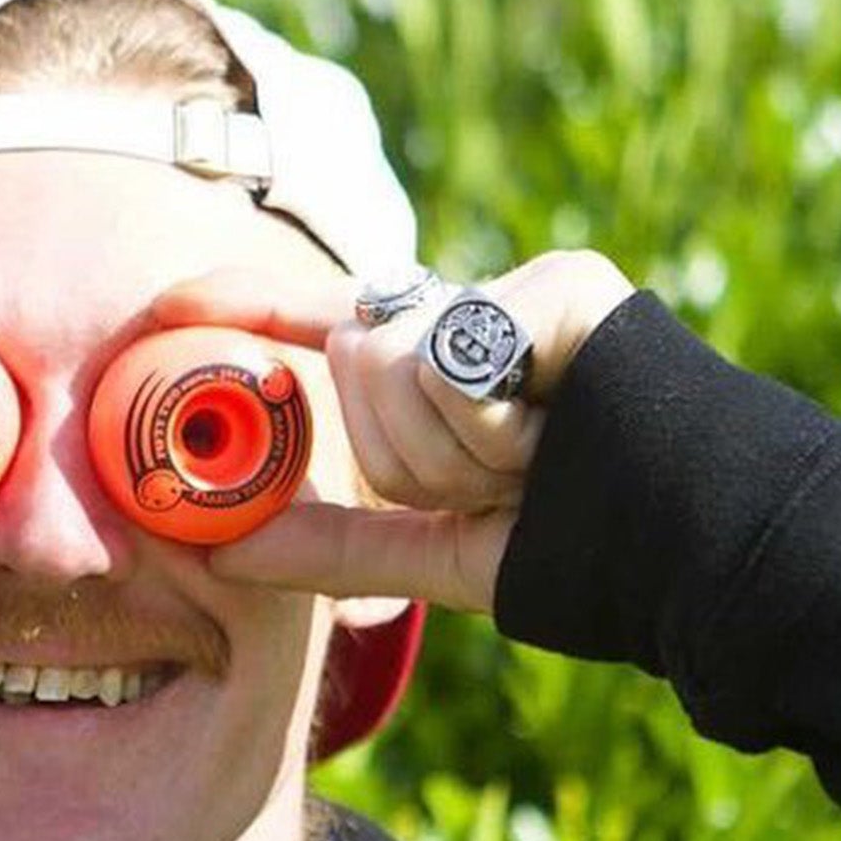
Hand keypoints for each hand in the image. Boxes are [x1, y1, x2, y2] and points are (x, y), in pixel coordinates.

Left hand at [150, 249, 634, 615]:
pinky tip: (553, 435)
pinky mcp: (556, 286)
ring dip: (449, 456)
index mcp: (433, 377)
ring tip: (533, 466)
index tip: (161, 314)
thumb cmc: (571, 550)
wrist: (679, 554)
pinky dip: (486, 429)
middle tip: (495, 485)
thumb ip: (329, 548)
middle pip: (352, 368)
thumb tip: (220, 552)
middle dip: (405, 460)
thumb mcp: (430, 552)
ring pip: (389, 367)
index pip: (318, 327)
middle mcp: (466, 323)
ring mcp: (511, 295)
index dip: (241, 310)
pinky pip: (449, 361)